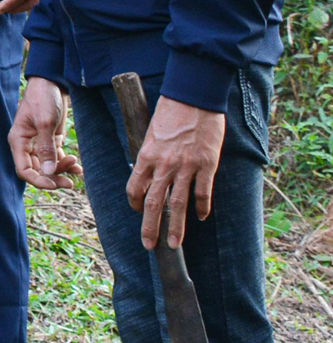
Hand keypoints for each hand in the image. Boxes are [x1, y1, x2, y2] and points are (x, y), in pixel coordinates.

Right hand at [8, 77, 81, 190]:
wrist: (53, 83)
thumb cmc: (43, 98)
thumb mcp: (45, 122)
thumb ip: (46, 148)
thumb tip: (48, 172)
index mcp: (19, 141)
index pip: (24, 170)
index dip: (38, 180)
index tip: (55, 184)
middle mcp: (27, 145)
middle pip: (37, 171)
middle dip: (53, 178)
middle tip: (69, 183)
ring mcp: (39, 144)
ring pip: (48, 167)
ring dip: (62, 170)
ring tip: (76, 167)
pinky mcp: (51, 140)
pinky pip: (57, 158)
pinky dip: (66, 164)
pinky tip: (77, 167)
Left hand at [128, 95, 225, 248]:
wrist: (193, 97)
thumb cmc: (170, 112)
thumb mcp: (151, 133)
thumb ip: (150, 155)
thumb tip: (149, 173)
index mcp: (146, 156)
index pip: (135, 188)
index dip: (134, 203)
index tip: (136, 212)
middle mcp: (164, 165)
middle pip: (154, 202)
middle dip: (150, 227)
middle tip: (150, 245)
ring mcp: (187, 166)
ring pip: (178, 203)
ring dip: (176, 226)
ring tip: (175, 244)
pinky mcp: (207, 164)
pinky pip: (203, 192)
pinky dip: (202, 207)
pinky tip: (201, 217)